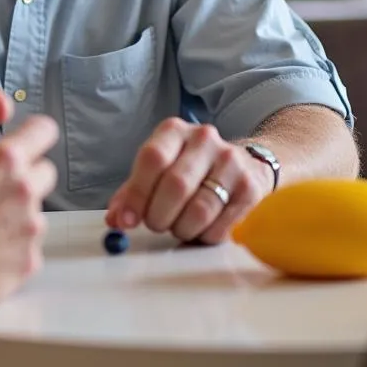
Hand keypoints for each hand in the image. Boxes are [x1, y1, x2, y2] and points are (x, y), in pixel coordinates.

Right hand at [0, 115, 58, 305]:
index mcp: (4, 159)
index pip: (44, 130)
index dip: (35, 133)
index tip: (28, 138)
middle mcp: (25, 189)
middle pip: (45, 171)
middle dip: (27, 174)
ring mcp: (32, 226)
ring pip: (37, 210)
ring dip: (19, 211)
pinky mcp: (30, 258)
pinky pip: (29, 243)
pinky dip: (15, 243)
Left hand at [104, 119, 274, 243]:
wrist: (245, 164)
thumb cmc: (191, 170)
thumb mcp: (159, 170)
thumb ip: (133, 192)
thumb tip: (115, 219)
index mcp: (174, 131)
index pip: (152, 158)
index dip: (136, 194)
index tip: (126, 220)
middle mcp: (204, 140)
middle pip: (175, 185)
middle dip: (159, 215)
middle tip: (155, 224)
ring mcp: (231, 162)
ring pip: (199, 209)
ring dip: (181, 228)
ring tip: (178, 226)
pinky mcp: (251, 189)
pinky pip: (221, 226)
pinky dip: (204, 236)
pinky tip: (201, 229)